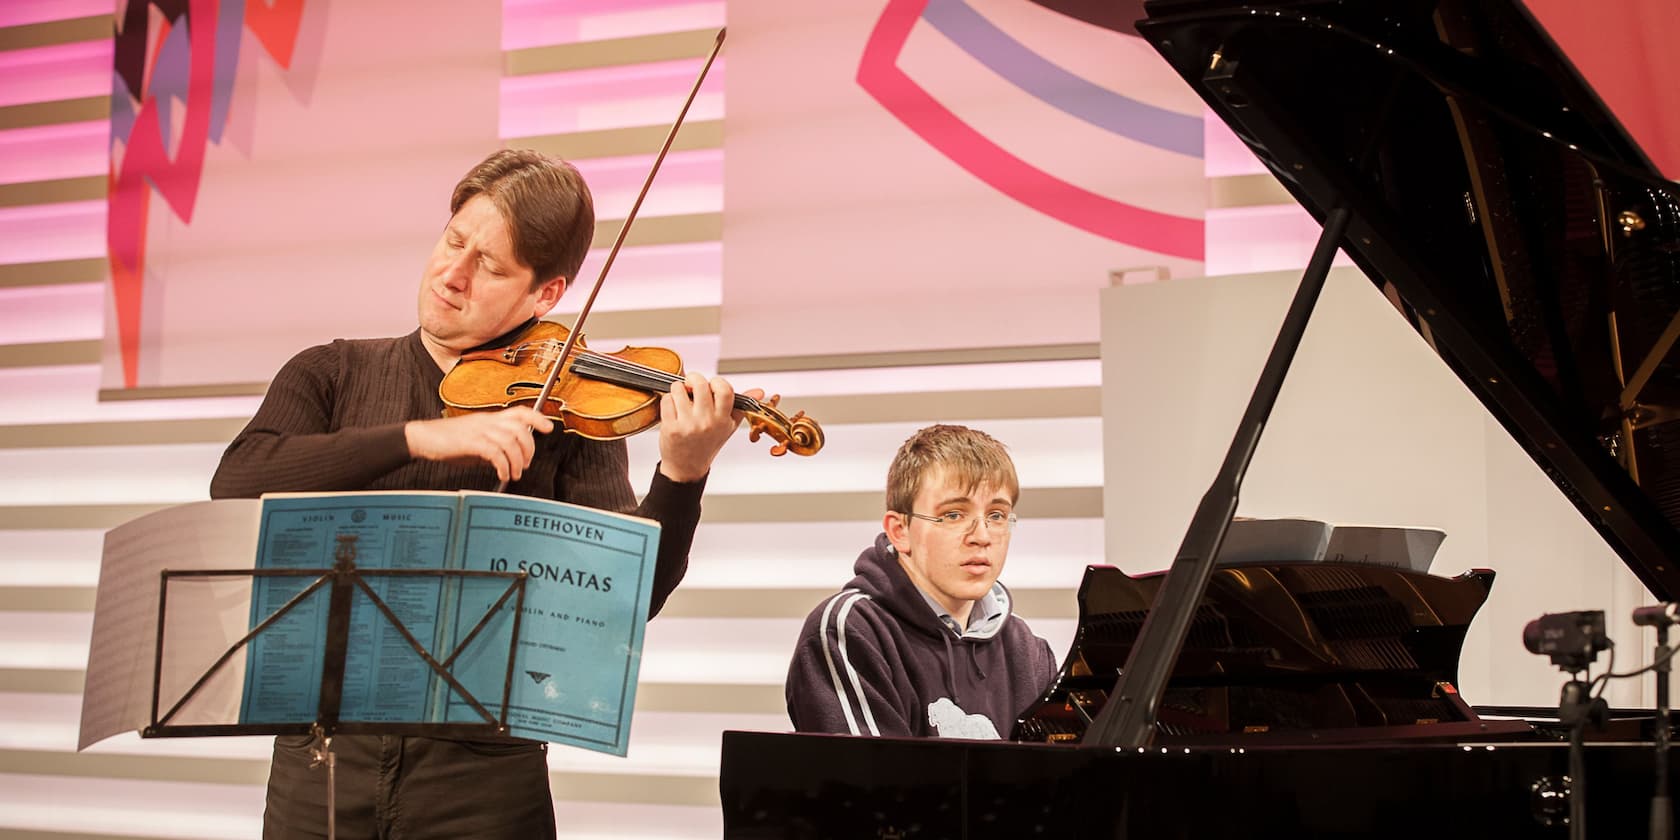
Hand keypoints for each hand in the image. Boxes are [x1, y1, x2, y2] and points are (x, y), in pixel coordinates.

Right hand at [405, 406, 554, 482]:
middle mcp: (487, 421)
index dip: (537, 417)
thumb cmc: (448, 441)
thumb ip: (493, 445)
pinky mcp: (471, 442)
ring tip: (514, 473)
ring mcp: (479, 430)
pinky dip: (503, 465)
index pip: (520, 411)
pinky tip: (503, 474)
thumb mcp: (475, 440)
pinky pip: (495, 452)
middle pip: (520, 428)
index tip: (549, 427)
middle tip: (525, 464)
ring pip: (510, 440)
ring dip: (517, 460)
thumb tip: (508, 459)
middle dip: (529, 448)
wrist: (423, 438)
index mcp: (489, 419)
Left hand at [657, 373, 762, 482]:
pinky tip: (673, 408)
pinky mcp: (671, 428)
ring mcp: (688, 425)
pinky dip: (668, 400)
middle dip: (693, 378)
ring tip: (681, 397)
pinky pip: (667, 400)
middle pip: (700, 384)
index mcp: (723, 419)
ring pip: (679, 389)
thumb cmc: (707, 444)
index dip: (716, 382)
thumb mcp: (728, 426)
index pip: (724, 390)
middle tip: (691, 384)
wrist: (687, 467)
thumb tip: (760, 391)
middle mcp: (707, 422)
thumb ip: (741, 407)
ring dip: (678, 389)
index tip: (711, 386)